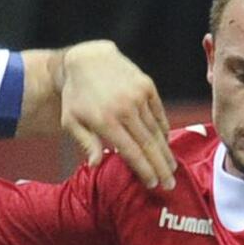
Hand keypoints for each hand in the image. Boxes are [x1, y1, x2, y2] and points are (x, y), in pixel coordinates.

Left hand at [57, 41, 174, 189]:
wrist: (86, 60)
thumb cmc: (75, 96)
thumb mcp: (71, 121)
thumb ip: (86, 142)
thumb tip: (95, 165)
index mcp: (106, 122)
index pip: (131, 152)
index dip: (144, 170)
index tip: (153, 185)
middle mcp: (125, 109)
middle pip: (148, 144)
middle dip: (161, 167)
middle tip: (170, 184)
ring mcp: (138, 96)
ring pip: (156, 130)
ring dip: (165, 152)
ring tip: (172, 168)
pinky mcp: (146, 86)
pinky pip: (159, 113)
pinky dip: (164, 130)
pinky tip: (166, 144)